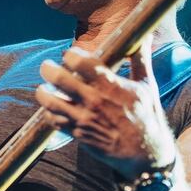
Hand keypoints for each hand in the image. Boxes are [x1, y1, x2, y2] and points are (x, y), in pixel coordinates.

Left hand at [35, 37, 176, 179]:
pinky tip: (52, 108)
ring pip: (50, 101)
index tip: (69, 55)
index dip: (70, 55)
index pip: (80, 62)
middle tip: (46, 67)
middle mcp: (94, 100)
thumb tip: (145, 36)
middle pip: (59, 79)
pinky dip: (49, 113)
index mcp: (110, 85)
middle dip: (48, 69)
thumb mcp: (147, 85)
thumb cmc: (147, 116)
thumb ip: (140, 59)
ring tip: (43, 88)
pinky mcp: (79, 134)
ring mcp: (84, 119)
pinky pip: (54, 121)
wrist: (146, 154)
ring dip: (43, 92)